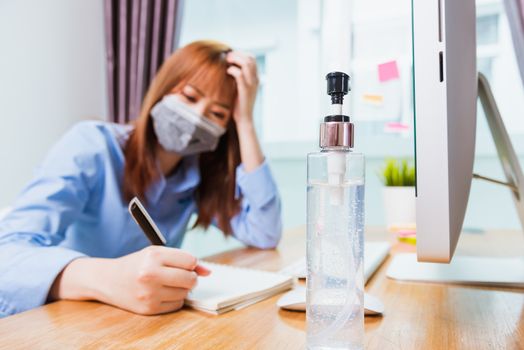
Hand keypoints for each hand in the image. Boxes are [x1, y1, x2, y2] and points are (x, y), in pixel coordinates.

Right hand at [50, 246, 210, 315]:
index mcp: (153, 256)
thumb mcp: (157, 253)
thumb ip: (183, 259)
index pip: (190, 260)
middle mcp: (150, 275)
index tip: (184, 264)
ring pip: (185, 293)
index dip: (191, 263)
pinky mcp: (149, 309)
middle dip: (191, 277)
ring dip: (182, 289)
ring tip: (167, 283)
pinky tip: (162, 293)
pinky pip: (177, 305)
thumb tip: (208, 271)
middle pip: (190, 279)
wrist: (108, 280)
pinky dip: (174, 299)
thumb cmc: (137, 264)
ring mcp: (149, 294)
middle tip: (181, 275)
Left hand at [226, 51, 258, 126]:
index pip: (252, 58)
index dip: (241, 53)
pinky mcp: (245, 90)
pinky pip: (240, 75)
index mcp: (255, 77)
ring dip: (235, 59)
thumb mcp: (240, 87)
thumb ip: (238, 77)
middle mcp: (255, 79)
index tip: (231, 55)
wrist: (244, 118)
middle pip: (250, 58)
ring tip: (226, 61)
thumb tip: (227, 65)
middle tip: (227, 57)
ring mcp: (251, 85)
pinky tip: (227, 72)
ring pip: (246, 64)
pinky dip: (232, 70)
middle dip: (237, 54)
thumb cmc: (238, 103)